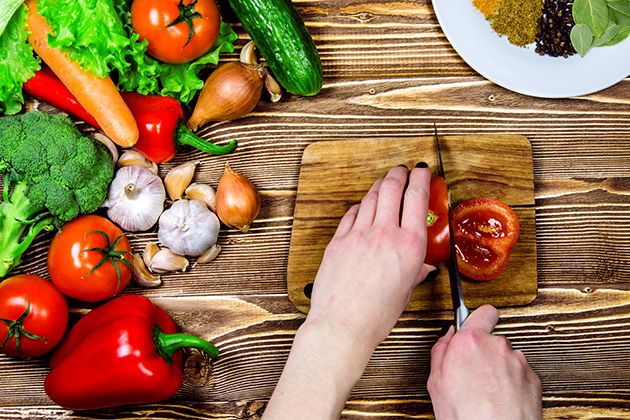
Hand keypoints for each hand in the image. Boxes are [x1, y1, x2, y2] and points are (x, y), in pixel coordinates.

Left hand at [307, 164, 435, 349]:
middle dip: (399, 173)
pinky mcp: (338, 241)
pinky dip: (360, 206)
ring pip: (371, 197)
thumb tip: (423, 267)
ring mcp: (358, 235)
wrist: (342, 325)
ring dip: (380, 185)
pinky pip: (351, 214)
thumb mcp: (406, 293)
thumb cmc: (375, 316)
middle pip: (392, 188)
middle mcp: (384, 234)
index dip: (420, 178)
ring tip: (385, 182)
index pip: (417, 198)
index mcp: (409, 246)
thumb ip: (415, 273)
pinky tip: (363, 206)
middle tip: (402, 170)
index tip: (422, 171)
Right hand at [427, 305, 541, 419]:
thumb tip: (447, 337)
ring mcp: (518, 362)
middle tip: (472, 372)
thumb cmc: (465, 415)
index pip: (483, 311)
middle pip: (492, 339)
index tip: (475, 324)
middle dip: (484, 351)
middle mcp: (497, 346)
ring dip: (499, 369)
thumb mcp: (436, 381)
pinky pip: (520, 373)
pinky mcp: (533, 378)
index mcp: (471, 341)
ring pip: (507, 357)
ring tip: (487, 391)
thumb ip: (441, 349)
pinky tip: (501, 399)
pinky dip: (513, 383)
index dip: (479, 318)